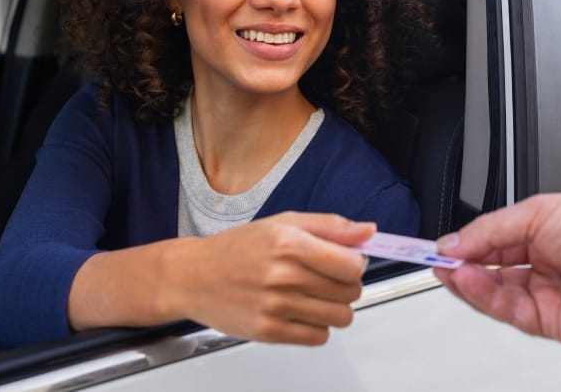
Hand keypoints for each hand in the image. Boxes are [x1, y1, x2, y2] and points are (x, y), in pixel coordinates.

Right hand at [171, 212, 373, 344]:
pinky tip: (300, 312)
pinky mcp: (269, 332)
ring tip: (313, 296)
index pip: (352, 264)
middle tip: (324, 278)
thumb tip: (368, 231)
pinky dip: (316, 327)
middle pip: (349, 292)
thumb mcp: (283, 223)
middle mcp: (283, 276)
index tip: (344, 261)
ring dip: (334, 308)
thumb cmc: (237, 249)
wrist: (193, 277)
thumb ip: (329, 227)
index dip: (354, 263)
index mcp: (289, 243)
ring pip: (339, 317)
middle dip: (344, 285)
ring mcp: (276, 307)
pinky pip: (318, 337)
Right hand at [433, 194, 560, 342]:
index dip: (462, 246)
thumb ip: (489, 232)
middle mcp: (541, 268)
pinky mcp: (549, 323)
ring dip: (466, 282)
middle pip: (487, 273)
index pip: (490, 245)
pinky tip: (468, 280)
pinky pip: (507, 312)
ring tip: (449, 269)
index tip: (436, 246)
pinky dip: (482, 296)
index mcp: (540, 236)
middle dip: (459, 266)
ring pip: (492, 295)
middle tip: (434, 259)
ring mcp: (544, 297)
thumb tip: (454, 243)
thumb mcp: (536, 213)